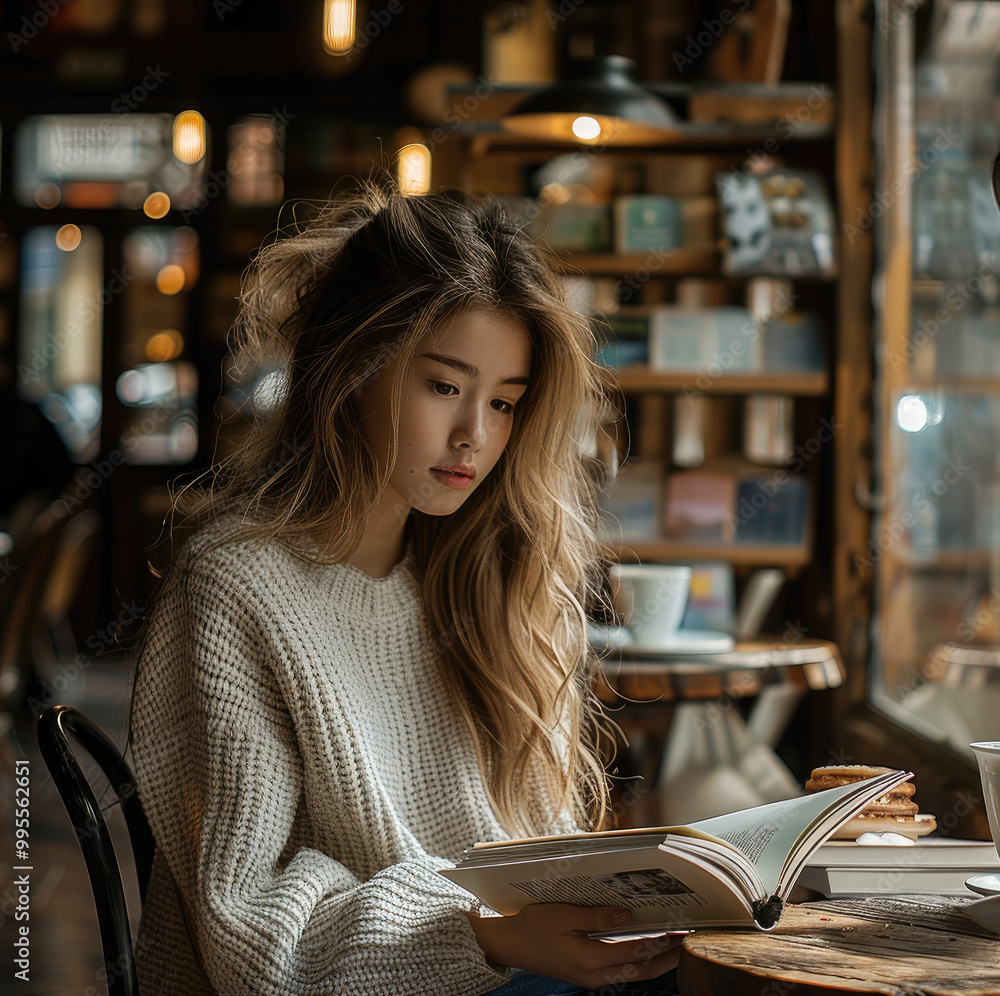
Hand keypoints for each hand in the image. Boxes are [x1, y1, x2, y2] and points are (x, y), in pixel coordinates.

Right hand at [466, 904, 683, 989]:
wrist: (511, 944)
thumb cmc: (533, 926)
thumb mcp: (564, 915)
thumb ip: (597, 917)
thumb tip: (628, 916)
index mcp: (590, 960)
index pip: (636, 952)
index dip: (662, 943)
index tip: (682, 931)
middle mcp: (595, 975)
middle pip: (642, 970)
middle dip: (668, 958)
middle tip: (689, 941)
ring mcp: (592, 978)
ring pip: (634, 973)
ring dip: (656, 960)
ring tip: (675, 943)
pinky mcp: (588, 974)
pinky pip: (622, 970)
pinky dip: (639, 960)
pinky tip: (647, 947)